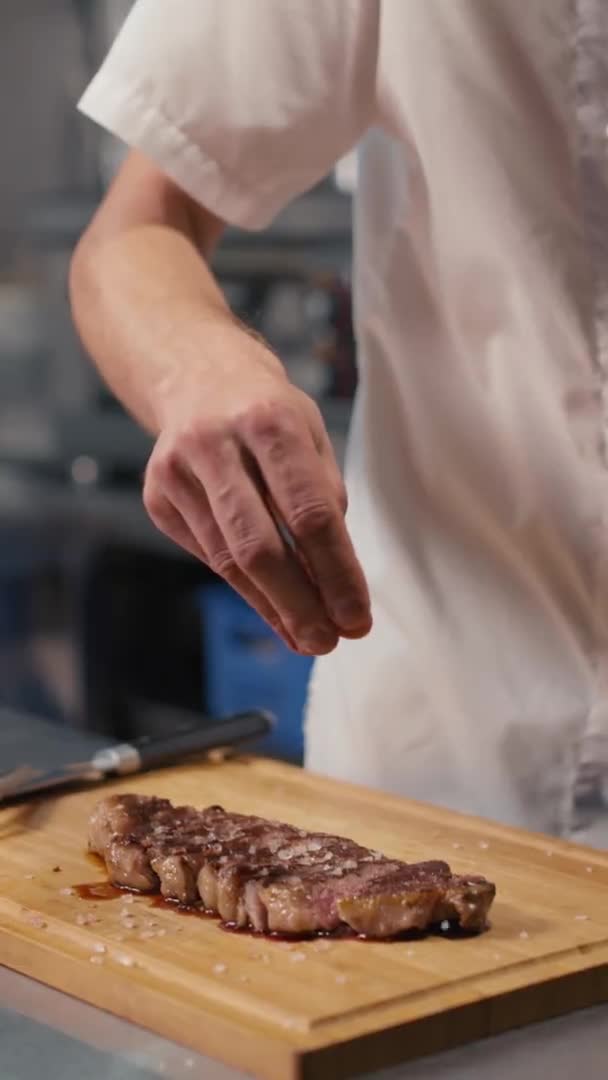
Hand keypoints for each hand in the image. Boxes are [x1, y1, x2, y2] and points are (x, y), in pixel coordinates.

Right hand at [143, 335, 371, 653]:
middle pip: (261, 547)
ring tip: (308, 637)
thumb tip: (336, 584)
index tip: (357, 617)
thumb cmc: (268, 412)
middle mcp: (215, 443)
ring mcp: (177, 472)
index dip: (336, 573)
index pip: (310, 514)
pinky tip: (275, 609)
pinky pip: (210, 556)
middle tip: (330, 640)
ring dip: (274, 608)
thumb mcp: (312, 434)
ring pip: (230, 561)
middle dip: (300, 604)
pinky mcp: (158, 498)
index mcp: (268, 420)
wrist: (196, 375)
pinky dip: (247, 589)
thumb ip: (325, 498)